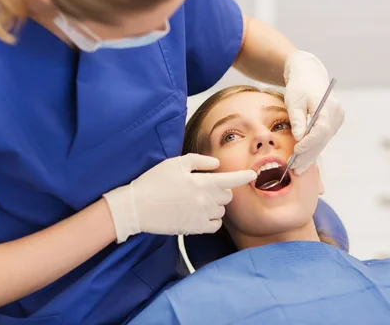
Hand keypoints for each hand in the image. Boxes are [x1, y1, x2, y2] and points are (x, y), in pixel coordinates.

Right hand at [103, 154, 256, 242]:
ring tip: (199, 200)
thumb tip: (216, 164)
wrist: (136, 207)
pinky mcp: (194, 229)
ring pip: (221, 212)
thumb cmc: (154, 182)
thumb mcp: (175, 164)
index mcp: (202, 182)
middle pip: (227, 196)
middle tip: (205, 187)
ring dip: (216, 206)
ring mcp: (201, 217)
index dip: (244, 177)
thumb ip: (199, 161)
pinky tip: (200, 214)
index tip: (253, 175)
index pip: (231, 180)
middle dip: (221, 191)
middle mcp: (205, 201)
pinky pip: (214, 226)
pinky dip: (212, 220)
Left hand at [284, 51, 344, 175]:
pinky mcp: (333, 124)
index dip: (309, 143)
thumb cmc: (299, 86)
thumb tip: (299, 138)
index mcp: (329, 107)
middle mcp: (337, 115)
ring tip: (297, 170)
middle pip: (323, 139)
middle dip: (308, 155)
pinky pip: (322, 139)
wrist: (309, 76)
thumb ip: (297, 120)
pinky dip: (313, 149)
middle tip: (295, 168)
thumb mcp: (294, 101)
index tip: (296, 151)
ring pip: (323, 142)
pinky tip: (303, 161)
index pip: (321, 130)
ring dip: (310, 156)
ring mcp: (337, 120)